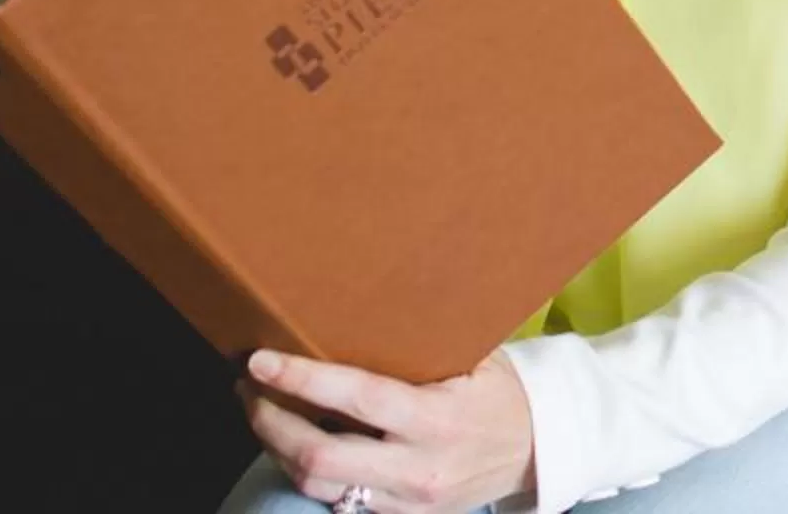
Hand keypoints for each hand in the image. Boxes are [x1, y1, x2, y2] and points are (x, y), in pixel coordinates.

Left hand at [243, 347, 533, 513]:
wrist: (538, 452)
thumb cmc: (502, 393)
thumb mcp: (476, 358)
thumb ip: (425, 341)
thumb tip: (371, 294)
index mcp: (438, 419)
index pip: (357, 400)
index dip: (302, 380)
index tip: (260, 359)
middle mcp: (417, 467)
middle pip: (320, 456)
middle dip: (270, 420)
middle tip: (248, 385)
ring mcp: (407, 501)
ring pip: (318, 485)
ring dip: (278, 447)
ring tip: (261, 410)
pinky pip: (337, 501)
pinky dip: (309, 470)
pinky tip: (294, 443)